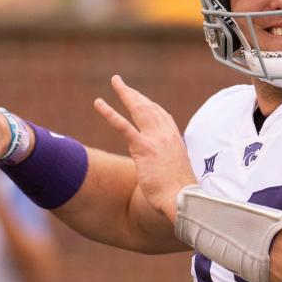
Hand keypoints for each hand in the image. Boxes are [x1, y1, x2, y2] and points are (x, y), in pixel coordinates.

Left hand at [93, 75, 195, 221]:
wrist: (182, 199)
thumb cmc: (180, 193)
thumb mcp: (176, 173)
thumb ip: (167, 164)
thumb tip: (162, 169)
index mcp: (174, 139)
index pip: (161, 115)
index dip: (149, 104)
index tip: (140, 97)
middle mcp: (166, 134)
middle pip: (149, 107)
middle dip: (135, 94)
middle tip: (121, 83)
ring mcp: (155, 140)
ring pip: (138, 109)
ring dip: (126, 93)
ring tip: (115, 82)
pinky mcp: (143, 148)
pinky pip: (123, 126)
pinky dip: (110, 113)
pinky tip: (99, 103)